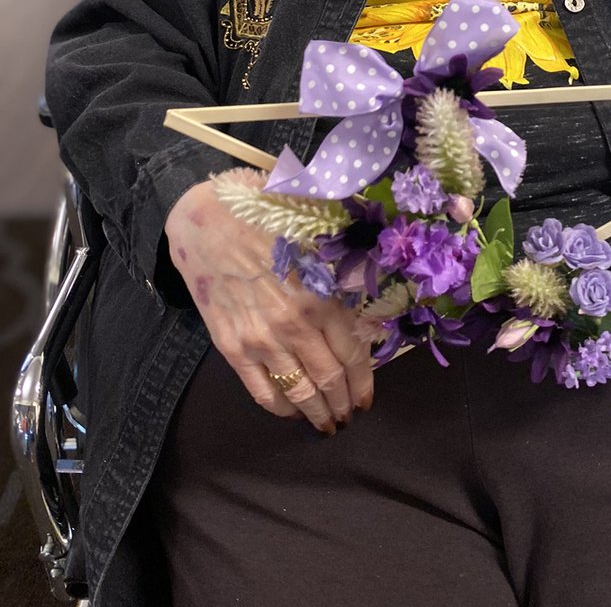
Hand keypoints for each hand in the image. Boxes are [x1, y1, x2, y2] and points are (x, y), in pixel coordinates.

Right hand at [165, 181, 373, 431]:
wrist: (207, 220)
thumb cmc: (269, 218)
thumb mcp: (319, 237)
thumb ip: (345, 271)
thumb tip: (372, 297)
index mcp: (322, 295)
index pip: (353, 354)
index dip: (363, 382)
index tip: (367, 399)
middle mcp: (295, 324)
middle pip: (329, 380)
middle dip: (343, 404)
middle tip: (349, 416)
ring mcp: (261, 339)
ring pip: (298, 393)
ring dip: (316, 413)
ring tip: (326, 423)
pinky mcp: (231, 347)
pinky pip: (261, 392)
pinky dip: (280, 409)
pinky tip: (291, 412)